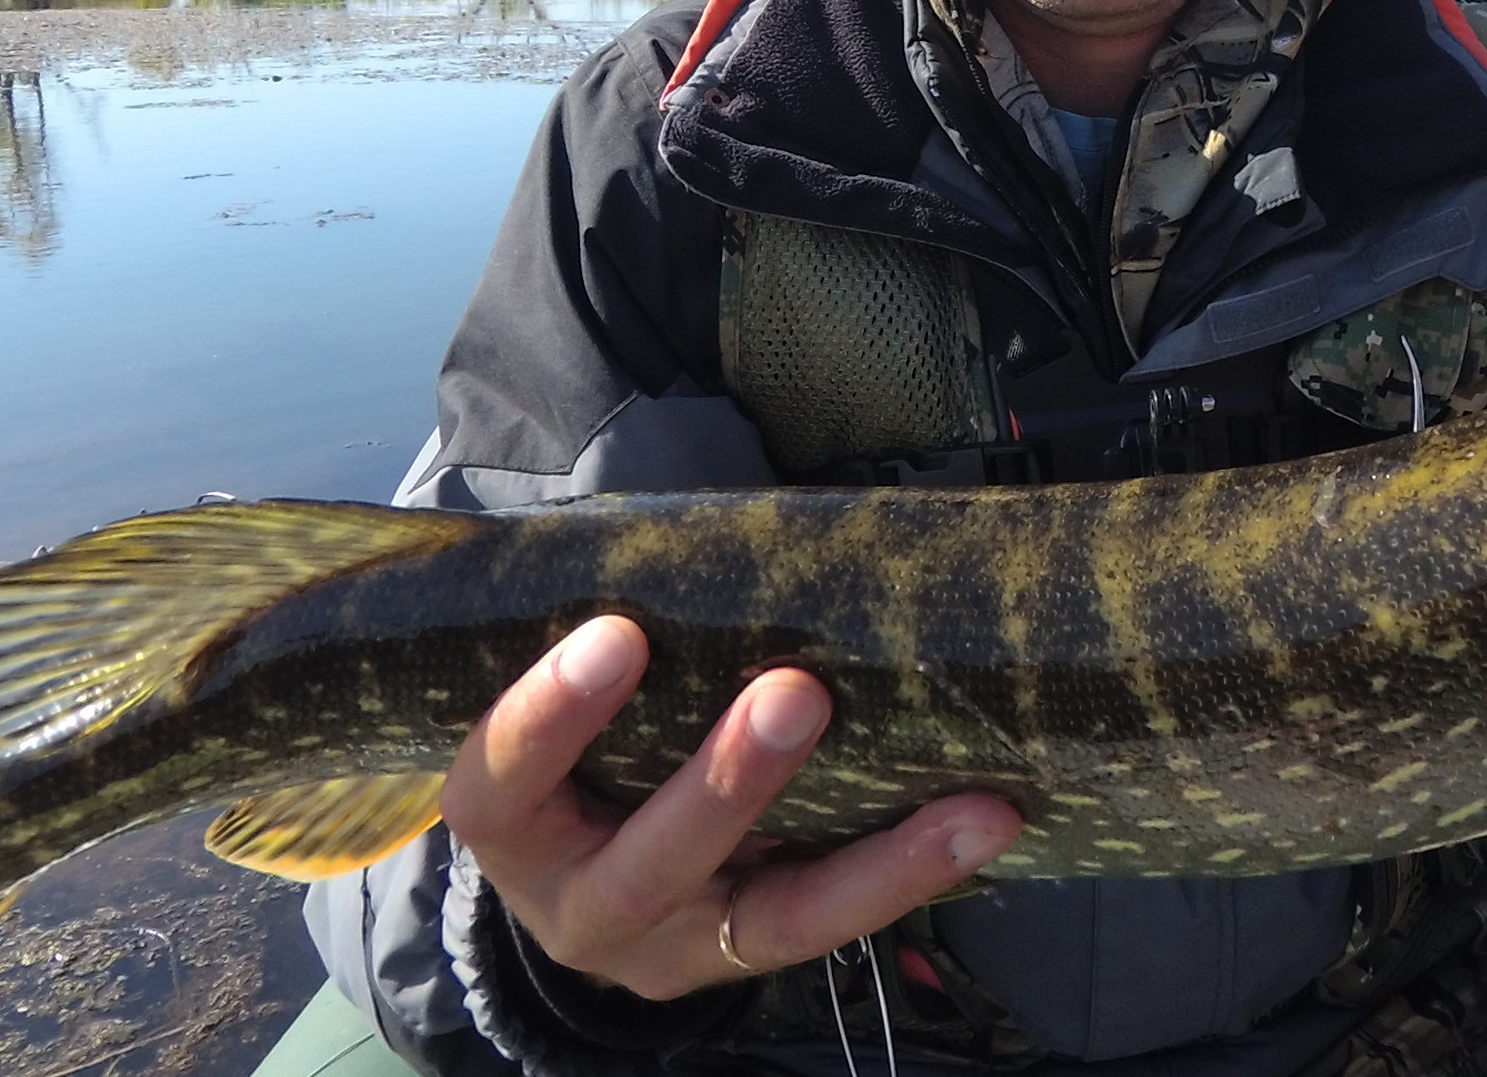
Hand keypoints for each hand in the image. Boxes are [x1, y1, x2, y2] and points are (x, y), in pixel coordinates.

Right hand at [441, 614, 1022, 1000]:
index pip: (502, 778)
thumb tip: (715, 530)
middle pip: (648, 863)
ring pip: (768, 917)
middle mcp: (582, 905)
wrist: (578, 869)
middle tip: (795, 691)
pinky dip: (911, 871)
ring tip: (959, 802)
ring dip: (868, 857)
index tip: (618, 633)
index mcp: (511, 827)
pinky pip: (835, 924)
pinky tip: (984, 822)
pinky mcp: (752, 956)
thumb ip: (607, 636)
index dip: (551, 713)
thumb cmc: (575, 743)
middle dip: (724, 781)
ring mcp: (675, 945)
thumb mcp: (559, 698)